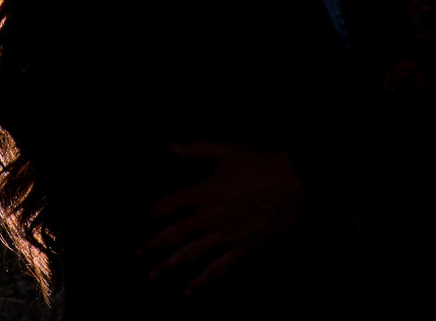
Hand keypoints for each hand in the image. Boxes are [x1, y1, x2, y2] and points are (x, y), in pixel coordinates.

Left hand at [139, 142, 304, 292]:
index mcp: (205, 192)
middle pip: (173, 234)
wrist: (296, 180)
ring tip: (153, 275)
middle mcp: (211, 217)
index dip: (155, 211)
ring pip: (190, 254)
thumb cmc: (263, 162)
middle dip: (154, 245)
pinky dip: (203, 281)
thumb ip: (197, 149)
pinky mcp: (244, 249)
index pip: (170, 204)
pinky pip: (219, 269)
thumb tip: (172, 146)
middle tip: (139, 254)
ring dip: (169, 266)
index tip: (147, 217)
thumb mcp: (228, 150)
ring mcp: (226, 236)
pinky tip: (190, 290)